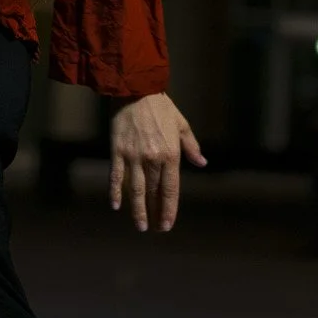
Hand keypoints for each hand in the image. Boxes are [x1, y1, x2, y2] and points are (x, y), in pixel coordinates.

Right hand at [108, 93, 205, 232]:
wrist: (135, 88)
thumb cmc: (161, 106)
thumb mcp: (181, 124)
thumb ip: (191, 146)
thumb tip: (202, 163)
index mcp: (171, 154)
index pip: (170, 189)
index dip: (169, 209)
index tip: (167, 225)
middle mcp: (152, 159)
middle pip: (153, 193)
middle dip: (154, 213)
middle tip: (153, 229)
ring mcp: (133, 156)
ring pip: (135, 190)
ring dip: (137, 210)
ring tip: (139, 226)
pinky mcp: (117, 151)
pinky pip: (116, 176)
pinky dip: (115, 192)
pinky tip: (116, 206)